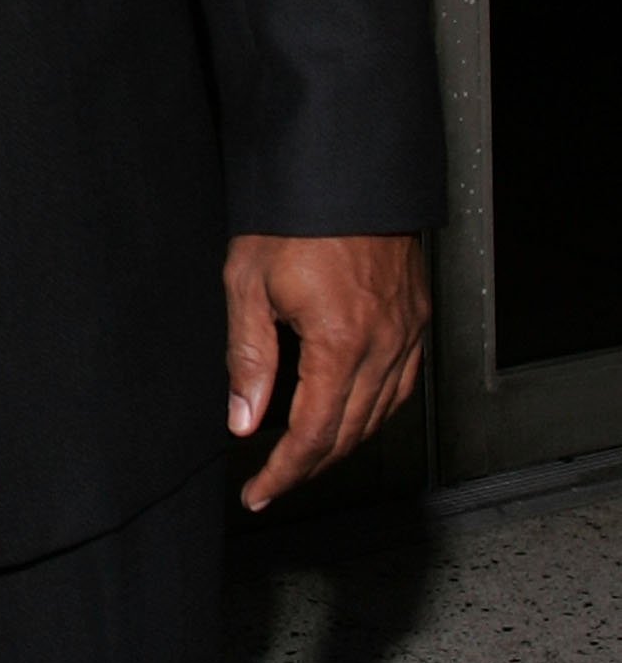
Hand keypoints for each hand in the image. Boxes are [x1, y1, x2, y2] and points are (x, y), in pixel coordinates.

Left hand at [224, 231, 429, 510]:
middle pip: (350, 434)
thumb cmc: (292, 215)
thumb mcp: (248, 281)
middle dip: (309, 467)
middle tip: (273, 482)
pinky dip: (375, 411)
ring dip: (343, 444)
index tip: (259, 493)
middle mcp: (384, 344)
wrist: (344, 169)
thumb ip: (248, 356)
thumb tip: (243, 420)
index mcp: (340, 341)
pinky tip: (353, 413)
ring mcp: (408, 331)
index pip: (314, 434)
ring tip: (305, 457)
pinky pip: (403, 384)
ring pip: (382, 415)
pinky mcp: (418, 316)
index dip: (284, 472)